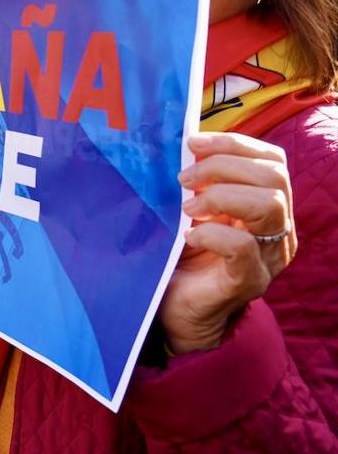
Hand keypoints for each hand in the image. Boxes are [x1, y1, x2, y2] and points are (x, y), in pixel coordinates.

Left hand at [160, 132, 295, 353]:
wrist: (176, 310)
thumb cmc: (183, 254)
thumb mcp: (193, 210)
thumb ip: (198, 182)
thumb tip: (183, 145)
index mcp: (268, 207)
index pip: (272, 161)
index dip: (235, 144)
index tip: (193, 143)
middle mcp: (278, 230)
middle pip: (274, 177)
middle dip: (223, 167)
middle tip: (184, 179)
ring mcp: (268, 258)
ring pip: (270, 205)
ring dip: (221, 196)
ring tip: (187, 208)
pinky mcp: (248, 281)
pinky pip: (243, 247)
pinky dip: (213, 233)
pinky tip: (189, 236)